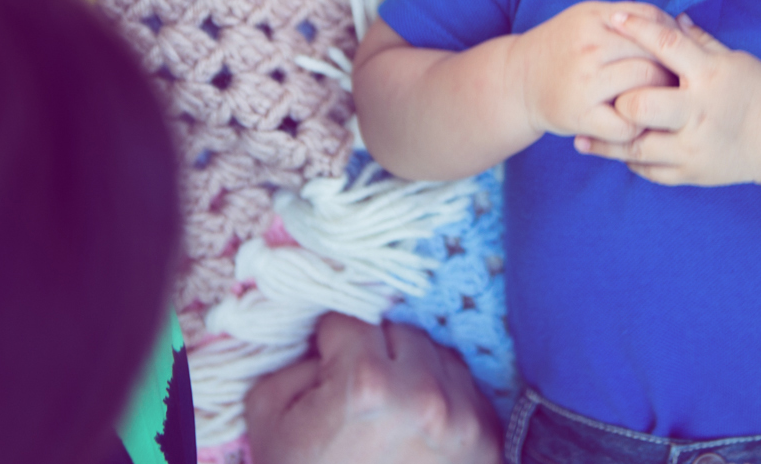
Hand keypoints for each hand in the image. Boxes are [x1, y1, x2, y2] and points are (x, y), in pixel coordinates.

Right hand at [246, 314, 500, 463]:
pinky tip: (417, 434)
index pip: (350, 321)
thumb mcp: (270, 420)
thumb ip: (294, 362)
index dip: (331, 344)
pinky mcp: (490, 440)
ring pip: (440, 356)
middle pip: (401, 332)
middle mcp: (425, 394)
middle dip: (377, 355)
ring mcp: (464, 418)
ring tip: (390, 418)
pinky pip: (468, 392)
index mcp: (367, 384)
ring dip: (415, 374)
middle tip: (358, 399)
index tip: (326, 368)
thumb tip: (326, 342)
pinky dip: (444, 402)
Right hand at [511, 1, 676, 142]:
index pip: (651, 21)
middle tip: (681, 81)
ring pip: (645, 87)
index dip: (672, 37)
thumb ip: (630, 17)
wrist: (519, 79)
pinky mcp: (579, 116)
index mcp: (594, 18)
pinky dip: (640, 127)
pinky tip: (639, 122)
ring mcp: (584, 83)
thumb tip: (680, 26)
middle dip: (673, 69)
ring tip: (664, 100)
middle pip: (652, 55)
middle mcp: (589, 48)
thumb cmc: (565, 46)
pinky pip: (627, 125)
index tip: (680, 51)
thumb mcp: (589, 18)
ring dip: (661, 96)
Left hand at [575, 10, 760, 186]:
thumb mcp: (734, 59)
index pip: (666, 46)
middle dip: (619, 97)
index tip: (613, 18)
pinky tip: (616, 154)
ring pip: (637, 147)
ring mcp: (694, 146)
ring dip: (608, 142)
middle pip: (641, 104)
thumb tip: (669, 18)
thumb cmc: (759, 91)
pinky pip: (651, 171)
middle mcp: (699, 111)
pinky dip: (631, 163)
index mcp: (710, 76)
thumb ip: (699, 41)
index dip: (637, 29)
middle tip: (602, 93)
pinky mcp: (693, 172)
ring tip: (582, 138)